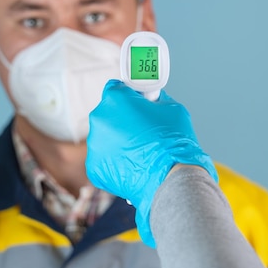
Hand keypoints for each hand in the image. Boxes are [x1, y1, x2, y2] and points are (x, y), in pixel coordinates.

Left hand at [85, 79, 216, 246]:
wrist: (171, 178)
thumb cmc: (173, 142)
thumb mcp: (170, 107)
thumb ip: (154, 99)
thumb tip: (150, 101)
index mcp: (114, 98)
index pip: (115, 88)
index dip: (127, 95)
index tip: (135, 103)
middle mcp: (99, 118)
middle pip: (108, 114)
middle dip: (122, 120)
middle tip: (141, 130)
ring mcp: (94, 144)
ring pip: (104, 138)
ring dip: (117, 142)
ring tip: (139, 152)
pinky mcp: (94, 167)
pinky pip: (103, 159)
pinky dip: (115, 162)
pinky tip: (133, 165)